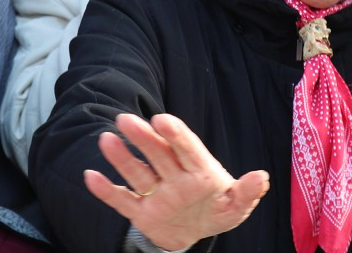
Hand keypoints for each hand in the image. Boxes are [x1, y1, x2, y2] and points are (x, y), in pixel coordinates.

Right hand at [84, 113, 269, 251]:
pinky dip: (106, 191)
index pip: (187, 148)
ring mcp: (156, 193)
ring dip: (122, 158)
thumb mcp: (236, 206)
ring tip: (106, 138)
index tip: (162, 119)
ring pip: (137, 173)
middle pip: (158, 154)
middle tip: (126, 119)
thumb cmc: (219, 210)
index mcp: (200, 170)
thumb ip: (247, 192)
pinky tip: (90, 176)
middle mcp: (174, 176)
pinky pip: (122, 200)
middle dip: (144, 138)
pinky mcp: (141, 211)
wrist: (195, 232)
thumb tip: (262, 178)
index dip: (176, 134)